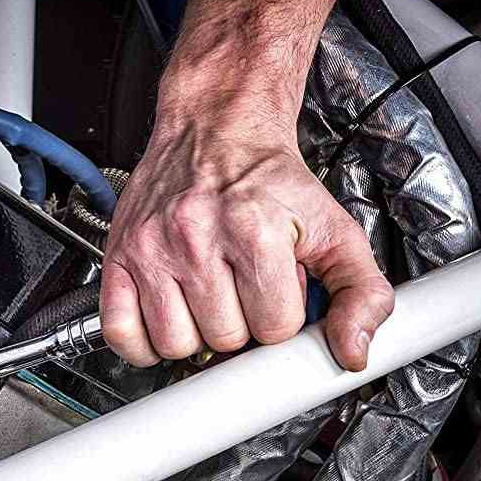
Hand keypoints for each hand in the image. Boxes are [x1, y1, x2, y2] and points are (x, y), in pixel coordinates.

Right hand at [100, 109, 393, 371]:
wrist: (216, 128)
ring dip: (195, 333)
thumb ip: (360, 290)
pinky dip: (145, 341)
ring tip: (207, 298)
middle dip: (239, 323)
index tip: (275, 290)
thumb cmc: (267, 180)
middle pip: (223, 340)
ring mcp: (152, 248)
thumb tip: (352, 352)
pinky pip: (122, 333)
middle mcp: (196, 237)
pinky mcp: (120, 255)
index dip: (280, 316)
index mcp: (254, 231)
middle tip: (240, 288)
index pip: (273, 329)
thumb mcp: (332, 228)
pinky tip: (169, 316)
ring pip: (176, 345)